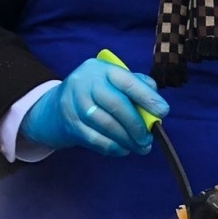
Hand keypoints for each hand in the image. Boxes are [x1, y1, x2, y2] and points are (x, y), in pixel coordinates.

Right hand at [19, 59, 167, 155]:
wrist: (54, 107)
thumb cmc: (95, 92)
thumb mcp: (112, 79)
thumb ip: (135, 84)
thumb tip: (155, 98)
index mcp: (102, 69)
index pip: (128, 81)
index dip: (147, 97)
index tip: (163, 111)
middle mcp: (86, 83)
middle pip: (117, 105)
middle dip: (137, 125)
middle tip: (149, 138)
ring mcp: (75, 104)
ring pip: (106, 125)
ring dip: (127, 140)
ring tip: (140, 147)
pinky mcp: (70, 125)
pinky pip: (95, 140)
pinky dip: (113, 147)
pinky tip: (123, 150)